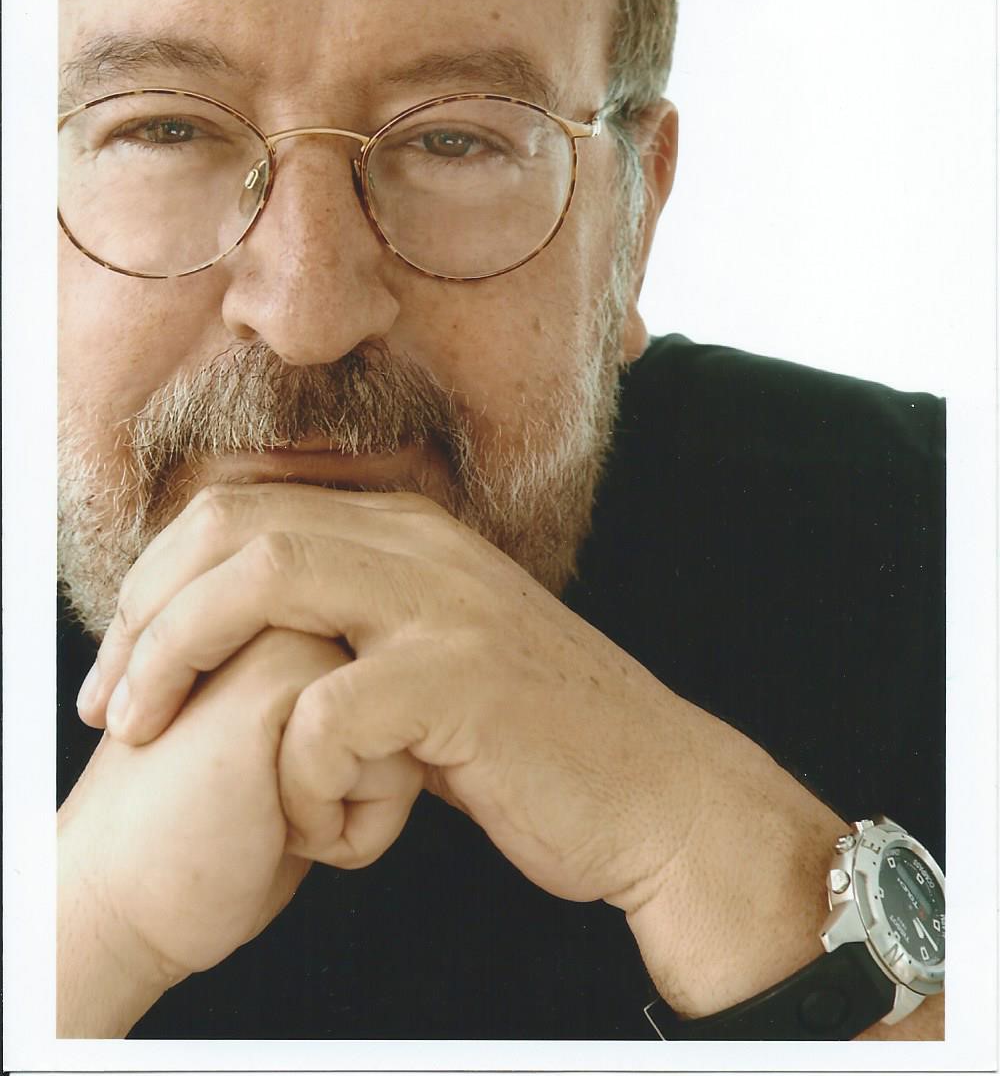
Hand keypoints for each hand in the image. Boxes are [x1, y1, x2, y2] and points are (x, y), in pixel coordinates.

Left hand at [78, 483, 839, 1014]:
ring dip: (179, 658)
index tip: (125, 662)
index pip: (245, 507)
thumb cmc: (532, 739)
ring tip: (147, 729)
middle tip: (109, 703)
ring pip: (265, 579)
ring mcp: (445, 604)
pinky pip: (327, 712)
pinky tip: (320, 827)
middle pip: (235, 524)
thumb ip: (357, 622)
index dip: (161, 578)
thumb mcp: (434, 651)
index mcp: (408, 528)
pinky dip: (295, 777)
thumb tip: (246, 634)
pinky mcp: (464, 682)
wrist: (659, 793)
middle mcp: (422, 543)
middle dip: (145, 612)